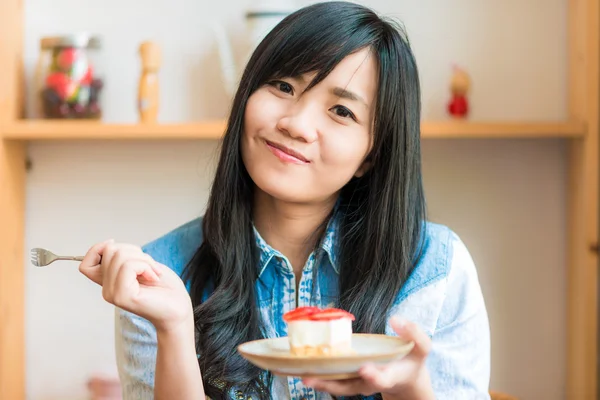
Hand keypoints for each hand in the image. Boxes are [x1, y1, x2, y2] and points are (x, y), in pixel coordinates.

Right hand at [78, 239, 192, 333]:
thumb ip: (123, 257)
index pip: (86, 264)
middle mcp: (107, 290)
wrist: (179, 309)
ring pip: (120, 256)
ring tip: (153, 273)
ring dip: (144, 259)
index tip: (117, 247)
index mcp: (109, 282)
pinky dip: (146, 266)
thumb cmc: (164, 287)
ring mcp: (113, 294)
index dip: (98, 249)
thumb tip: (109, 244)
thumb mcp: (142, 264)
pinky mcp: (123, 296)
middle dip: (135, 251)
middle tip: (149, 267)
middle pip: (110, 251)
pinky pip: (129, 266)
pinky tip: (153, 278)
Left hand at [303, 317, 434, 399]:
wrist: (406, 378)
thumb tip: (396, 318)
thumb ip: (414, 333)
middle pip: (351, 387)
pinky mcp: (350, 378)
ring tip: (302, 375)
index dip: (373, 375)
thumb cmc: (412, 360)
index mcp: (390, 376)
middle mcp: (371, 382)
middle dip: (332, 384)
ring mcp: (359, 383)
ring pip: (338, 386)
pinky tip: (302, 368)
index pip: (381, 379)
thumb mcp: (421, 346)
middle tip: (312, 378)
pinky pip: (334, 380)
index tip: (364, 368)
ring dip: (320, 382)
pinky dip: (319, 376)